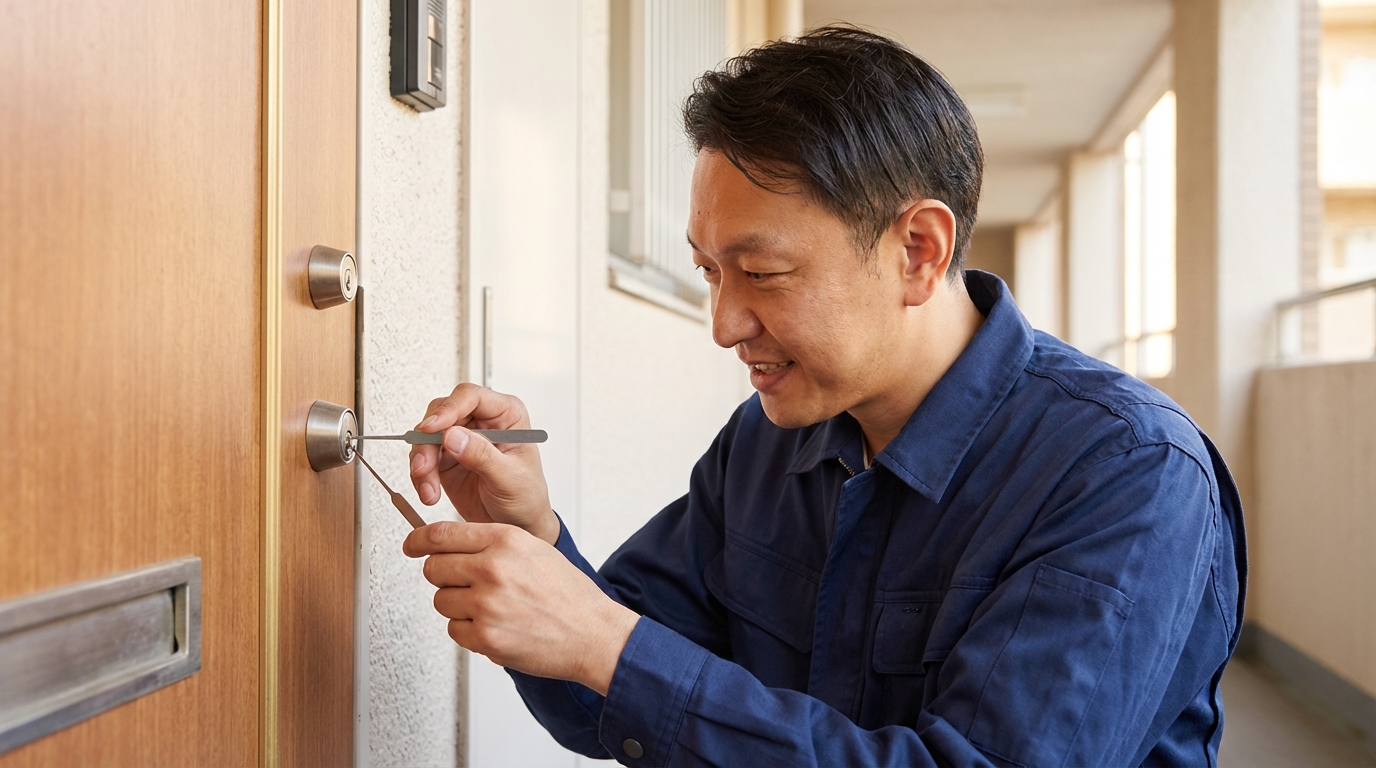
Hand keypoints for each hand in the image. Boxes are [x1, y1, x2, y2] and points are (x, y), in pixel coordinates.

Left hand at [404, 521, 640, 694]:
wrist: (593, 633)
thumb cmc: (567, 594)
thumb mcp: (533, 550)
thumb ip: (492, 544)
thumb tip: (449, 544)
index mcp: (505, 541)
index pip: (442, 534)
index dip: (418, 540)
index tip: (410, 545)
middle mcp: (493, 569)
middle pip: (434, 568)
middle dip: (445, 577)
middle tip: (467, 584)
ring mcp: (488, 604)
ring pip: (441, 601)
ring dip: (459, 606)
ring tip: (492, 608)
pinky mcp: (486, 637)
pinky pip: (454, 630)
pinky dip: (469, 631)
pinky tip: (496, 626)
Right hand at [409, 383, 558, 543]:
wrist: (519, 524)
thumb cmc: (526, 497)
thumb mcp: (510, 478)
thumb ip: (482, 456)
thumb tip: (453, 435)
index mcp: (506, 415)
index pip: (471, 397)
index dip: (448, 409)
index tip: (432, 428)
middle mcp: (482, 422)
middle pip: (442, 413)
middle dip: (427, 440)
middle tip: (425, 466)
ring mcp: (462, 439)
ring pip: (427, 435)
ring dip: (422, 461)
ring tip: (429, 488)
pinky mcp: (446, 458)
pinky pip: (423, 457)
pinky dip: (421, 475)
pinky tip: (429, 492)